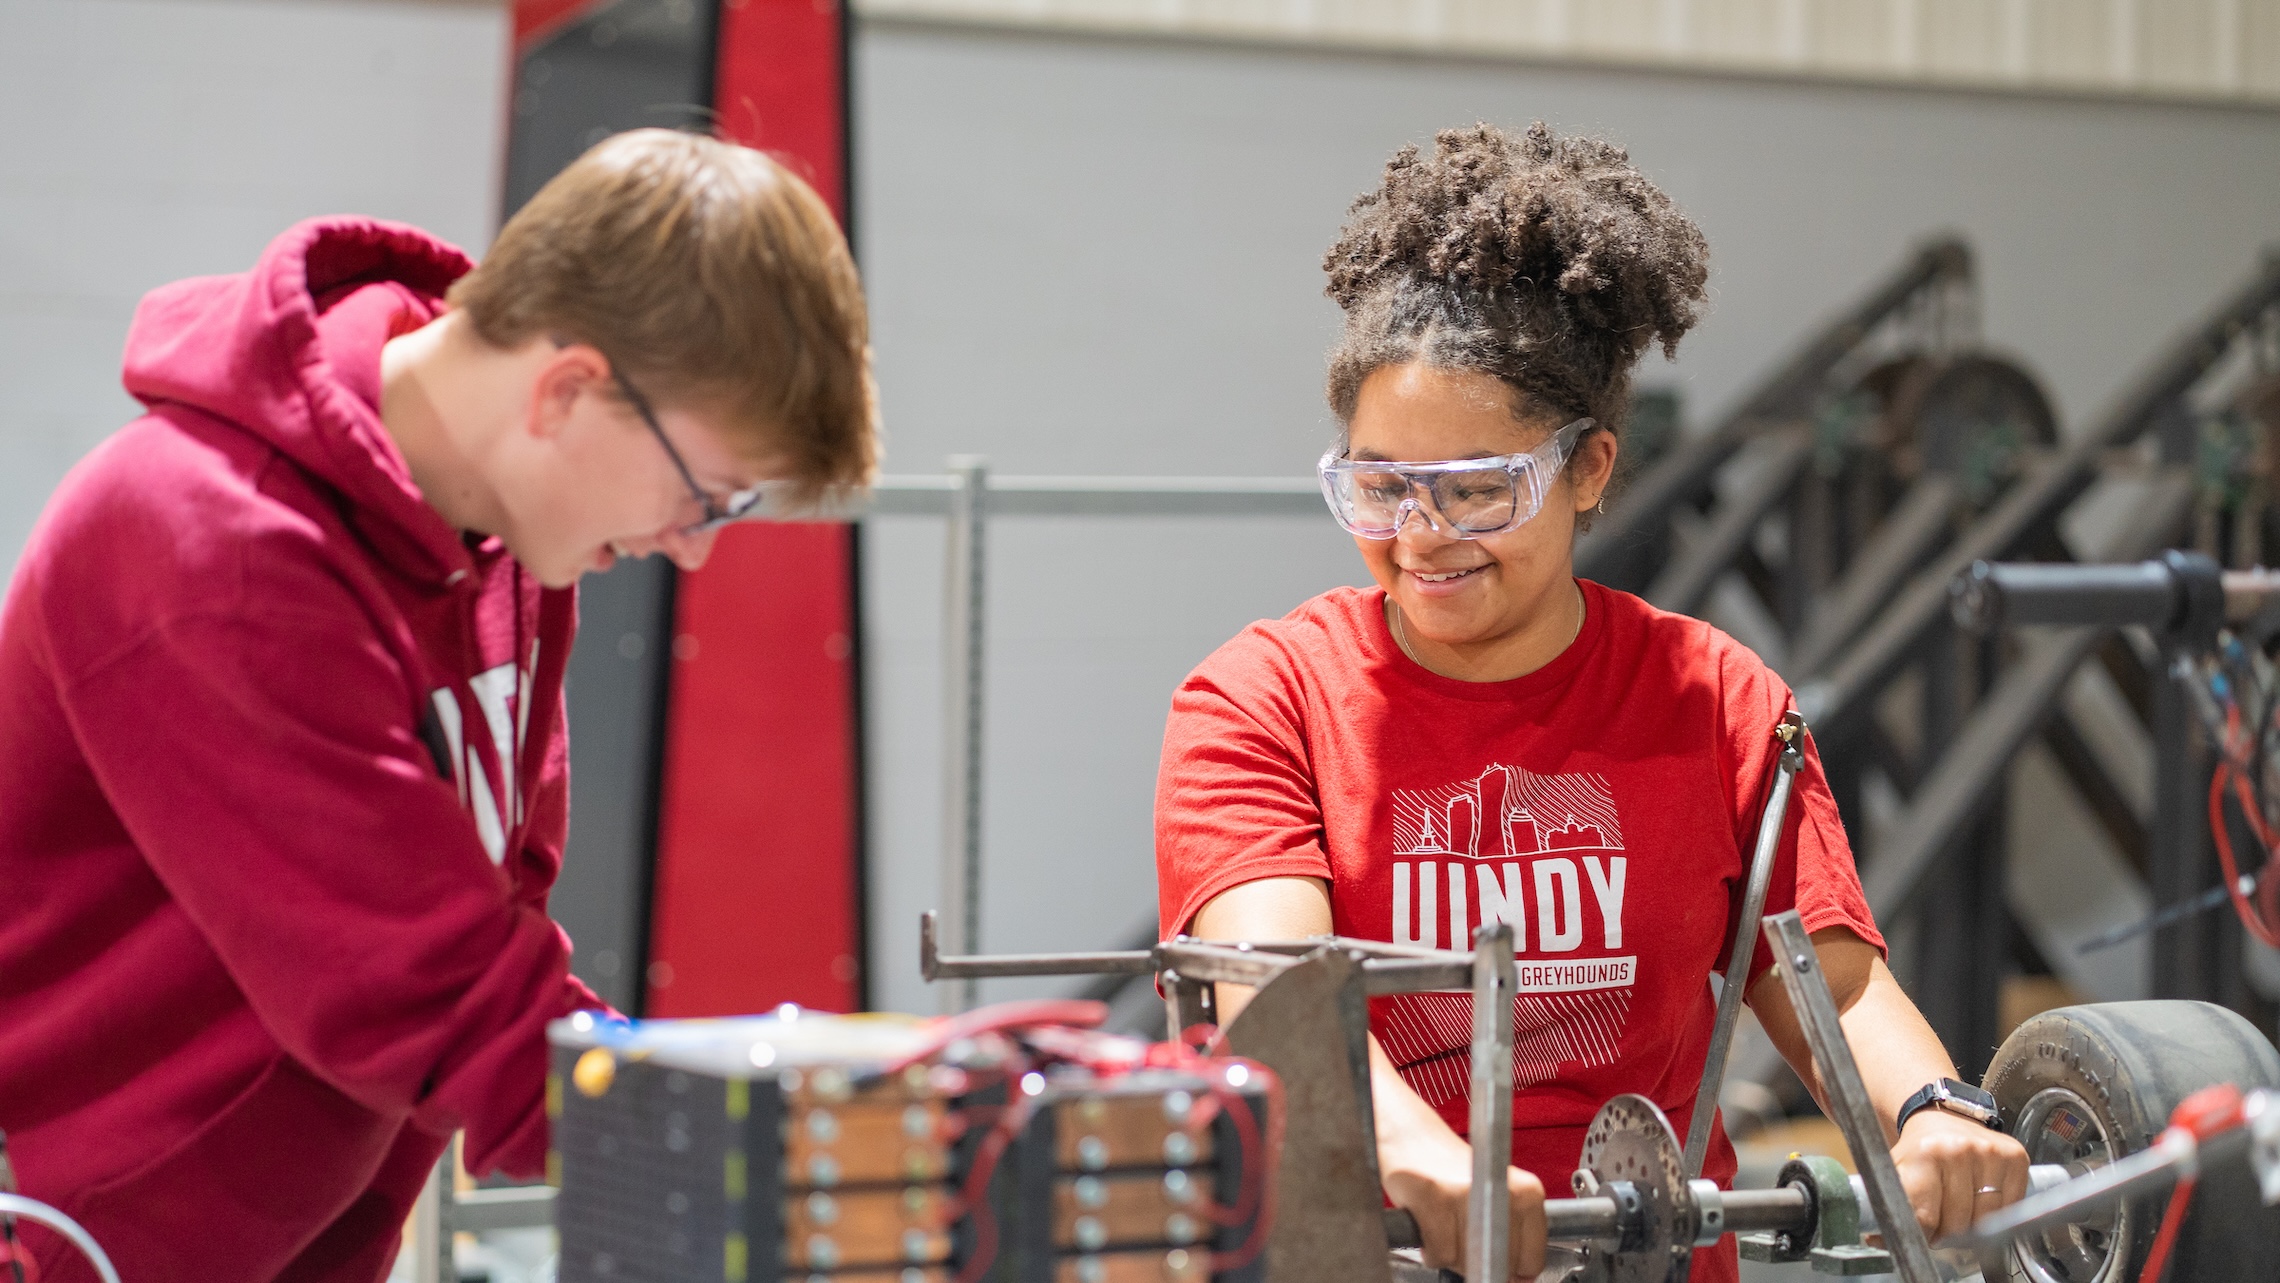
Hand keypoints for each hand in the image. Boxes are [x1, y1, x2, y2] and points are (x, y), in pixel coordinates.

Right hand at [1382, 1132, 1546, 1277]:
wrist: (1410, 1134)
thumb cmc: (1453, 1170)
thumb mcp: (1499, 1198)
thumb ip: (1515, 1237)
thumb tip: (1521, 1280)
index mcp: (1527, 1192)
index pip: (1531, 1262)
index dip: (1508, 1266)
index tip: (1494, 1253)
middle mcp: (1502, 1189)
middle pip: (1498, 1266)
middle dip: (1477, 1262)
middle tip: (1462, 1232)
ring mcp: (1466, 1192)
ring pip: (1466, 1263)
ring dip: (1451, 1256)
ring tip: (1443, 1223)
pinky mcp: (1433, 1196)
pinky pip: (1439, 1254)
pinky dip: (1430, 1251)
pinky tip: (1427, 1224)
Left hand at [1892, 1110, 2029, 1242]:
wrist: (1944, 1117)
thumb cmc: (1920, 1149)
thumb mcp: (1896, 1170)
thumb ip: (1887, 1203)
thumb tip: (1876, 1239)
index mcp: (1925, 1154)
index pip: (1926, 1217)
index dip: (1924, 1236)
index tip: (1923, 1237)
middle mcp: (1960, 1150)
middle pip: (1958, 1223)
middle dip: (1948, 1235)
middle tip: (1941, 1229)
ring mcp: (1990, 1153)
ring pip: (1986, 1220)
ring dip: (1973, 1230)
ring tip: (1959, 1219)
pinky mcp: (2014, 1157)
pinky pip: (2011, 1207)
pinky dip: (1997, 1216)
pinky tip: (1982, 1206)